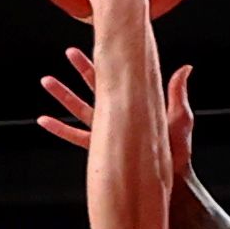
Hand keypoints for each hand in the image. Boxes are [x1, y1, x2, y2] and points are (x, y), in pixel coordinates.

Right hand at [39, 50, 195, 174]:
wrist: (170, 183)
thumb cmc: (177, 154)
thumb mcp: (180, 119)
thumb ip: (177, 94)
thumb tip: (185, 68)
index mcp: (135, 105)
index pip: (118, 77)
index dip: (107, 60)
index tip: (97, 44)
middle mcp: (118, 116)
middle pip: (94, 87)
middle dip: (80, 69)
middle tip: (68, 51)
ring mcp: (107, 132)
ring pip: (79, 108)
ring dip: (63, 95)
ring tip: (47, 81)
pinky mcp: (100, 149)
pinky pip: (74, 137)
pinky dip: (58, 128)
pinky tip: (44, 120)